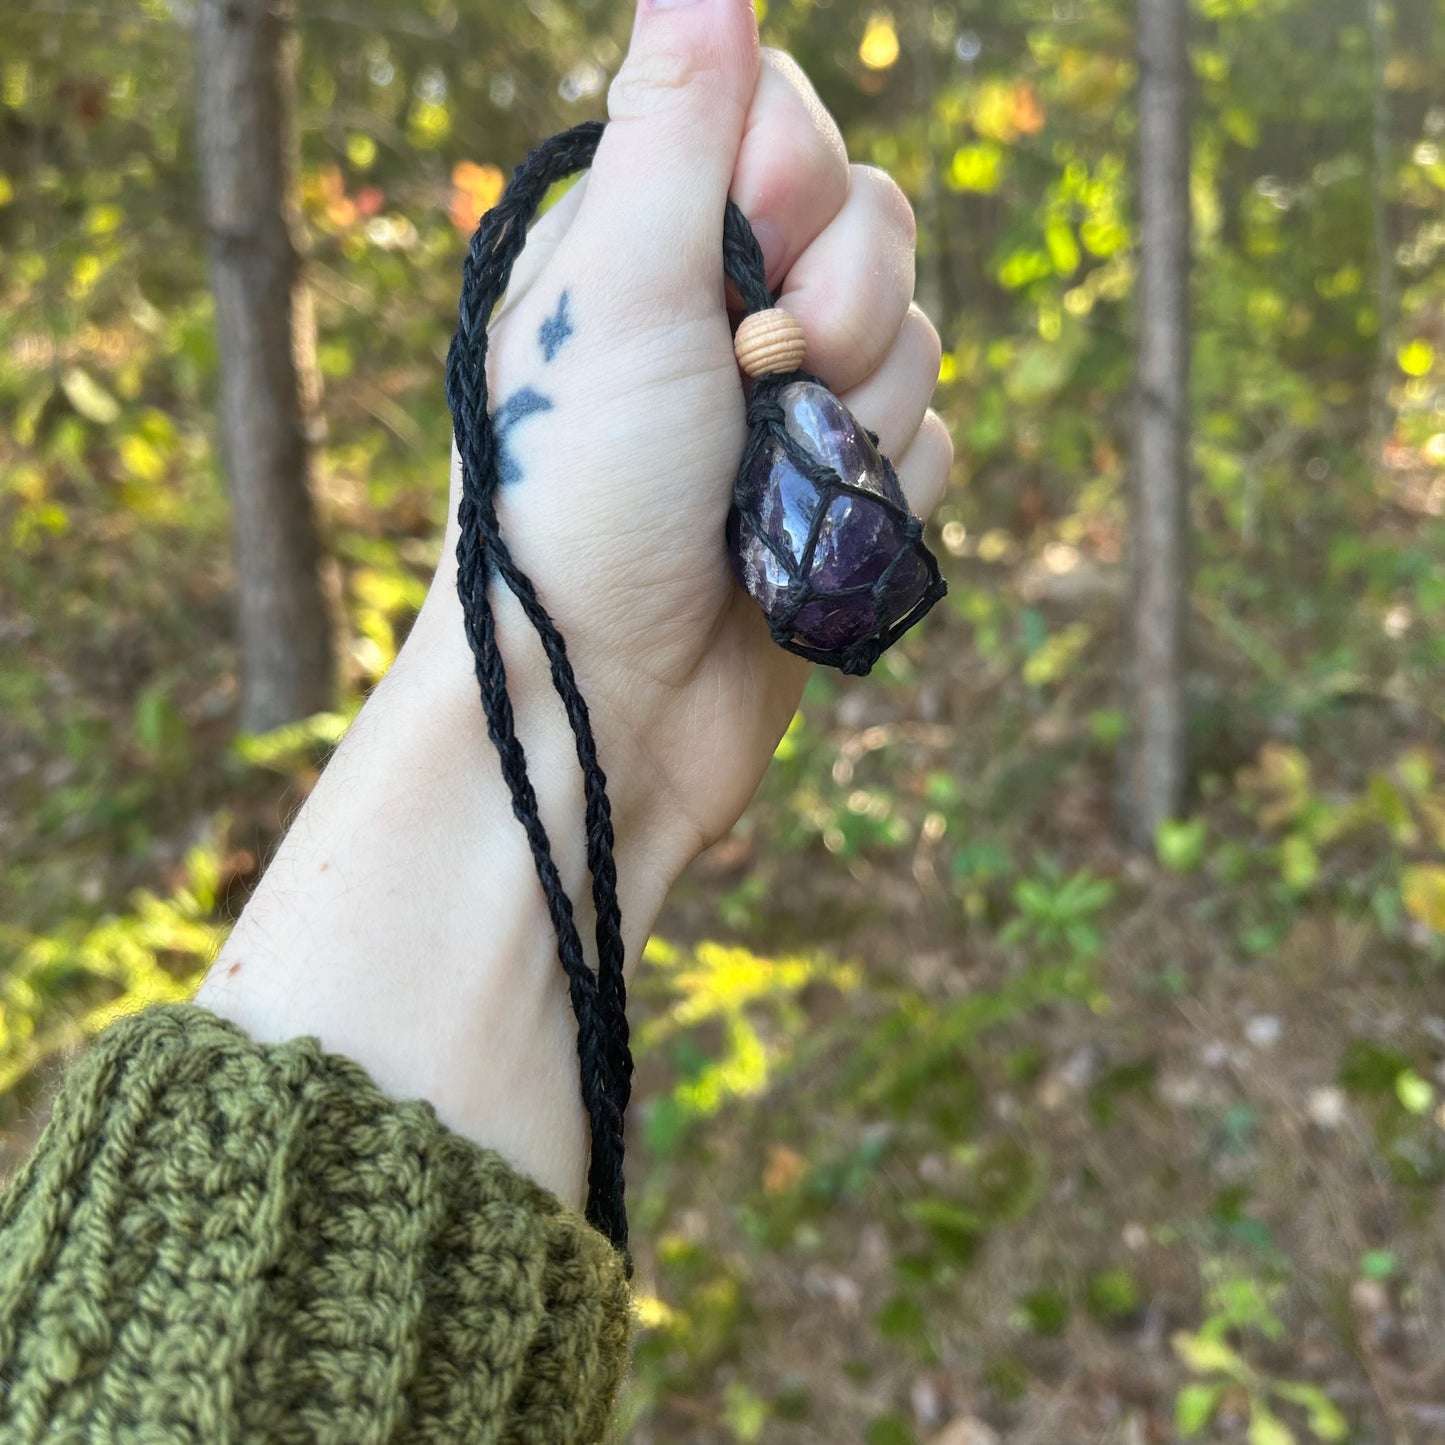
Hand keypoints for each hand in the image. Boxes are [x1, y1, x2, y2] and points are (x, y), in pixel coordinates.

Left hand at [412, 0, 950, 869]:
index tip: (740, 254)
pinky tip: (803, 539)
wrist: (603, 703)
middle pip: (876, 226)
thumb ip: (673, 123)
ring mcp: (788, 410)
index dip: (793, 180)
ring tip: (765, 483)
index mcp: (653, 237)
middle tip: (761, 380)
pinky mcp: (836, 498)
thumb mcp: (617, 285)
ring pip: (915, 342)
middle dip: (836, 308)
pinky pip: (930, 445)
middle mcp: (725, 312)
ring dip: (855, 417)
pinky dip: (878, 492)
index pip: (789, 121)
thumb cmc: (579, 493)